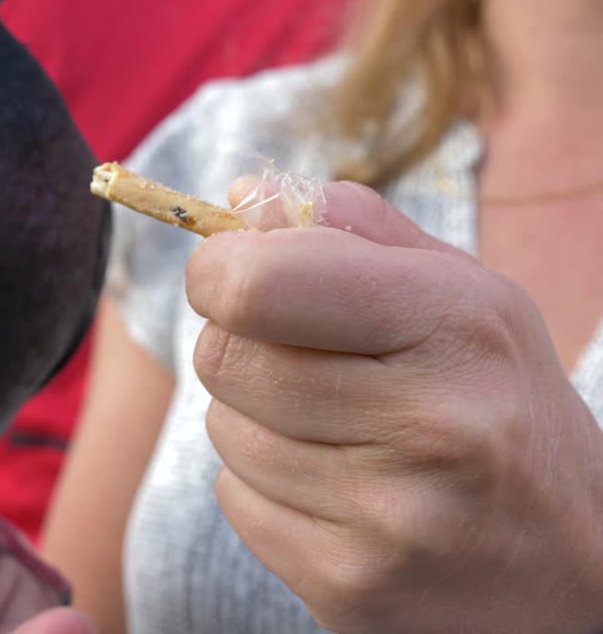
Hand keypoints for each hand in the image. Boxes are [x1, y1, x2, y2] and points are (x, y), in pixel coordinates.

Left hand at [186, 181, 602, 632]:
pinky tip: (337, 492)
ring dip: (256, 422)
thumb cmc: (502, 410)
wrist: (573, 571)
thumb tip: (239, 200)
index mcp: (458, 326)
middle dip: (244, 347)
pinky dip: (264, 489)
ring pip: (223, 430)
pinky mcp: (350, 585)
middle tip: (306, 361)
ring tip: (339, 435)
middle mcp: (431, 423)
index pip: (255, 285)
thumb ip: (355, 231)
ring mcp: (390, 517)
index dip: (219, 271)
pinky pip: (235, 502)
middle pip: (225, 356)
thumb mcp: (466, 298)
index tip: (233, 277)